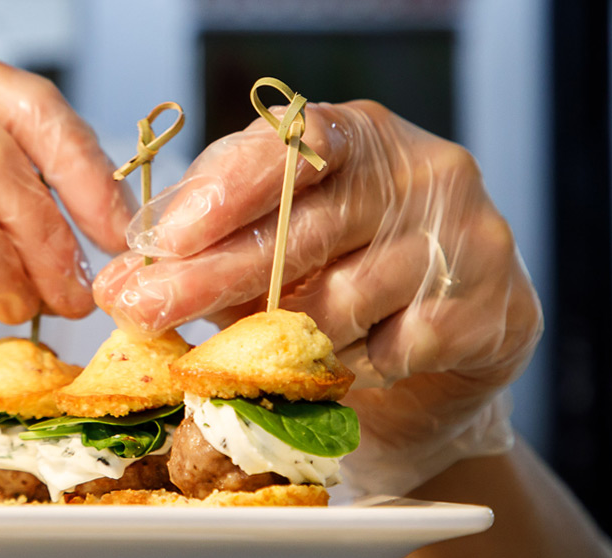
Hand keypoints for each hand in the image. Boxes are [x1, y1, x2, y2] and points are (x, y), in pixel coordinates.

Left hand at [94, 100, 542, 493]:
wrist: (451, 339)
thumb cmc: (346, 274)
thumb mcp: (275, 241)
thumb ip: (208, 246)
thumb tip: (121, 282)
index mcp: (359, 136)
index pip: (289, 146)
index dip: (223, 193)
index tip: (163, 241)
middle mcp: (420, 170)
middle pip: (302, 230)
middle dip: (211, 279)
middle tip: (142, 313)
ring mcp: (464, 236)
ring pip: (341, 303)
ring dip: (288, 337)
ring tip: (270, 347)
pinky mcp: (490, 309)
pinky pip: (389, 354)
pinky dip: (351, 368)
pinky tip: (349, 361)